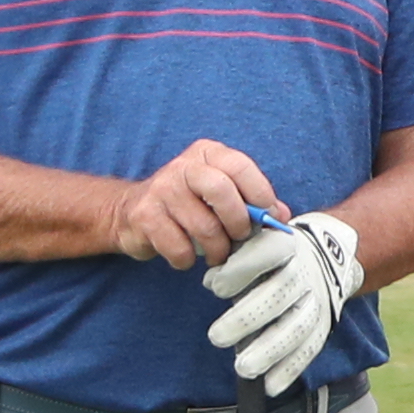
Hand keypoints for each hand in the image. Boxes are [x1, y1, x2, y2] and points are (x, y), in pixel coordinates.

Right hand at [114, 138, 283, 266]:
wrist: (132, 212)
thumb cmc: (188, 203)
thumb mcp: (220, 193)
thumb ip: (252, 201)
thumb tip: (282, 216)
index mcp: (208, 153)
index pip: (241, 167)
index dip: (261, 196)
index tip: (269, 219)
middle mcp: (183, 166)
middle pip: (221, 192)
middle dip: (238, 222)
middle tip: (240, 238)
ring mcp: (161, 190)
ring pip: (203, 226)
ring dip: (217, 249)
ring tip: (218, 254)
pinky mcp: (145, 216)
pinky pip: (179, 247)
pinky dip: (188, 259)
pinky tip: (187, 256)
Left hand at [199, 208, 363, 393]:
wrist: (327, 255)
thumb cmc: (273, 252)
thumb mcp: (253, 240)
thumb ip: (231, 256)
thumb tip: (211, 280)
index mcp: (286, 244)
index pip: (267, 253)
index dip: (240, 270)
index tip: (215, 286)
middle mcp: (305, 272)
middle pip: (279, 295)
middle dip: (246, 318)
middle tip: (216, 337)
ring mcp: (317, 300)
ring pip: (297, 326)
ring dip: (270, 351)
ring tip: (243, 369)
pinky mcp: (324, 324)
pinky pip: (310, 348)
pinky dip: (291, 369)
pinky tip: (270, 386)